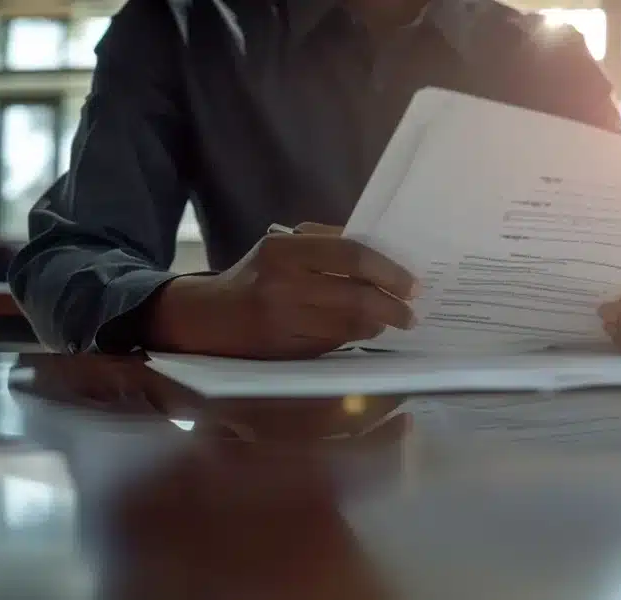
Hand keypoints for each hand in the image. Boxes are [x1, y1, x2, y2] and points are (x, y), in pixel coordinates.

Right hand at [146, 222, 417, 359]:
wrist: (208, 318)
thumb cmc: (255, 277)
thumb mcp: (281, 248)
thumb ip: (325, 245)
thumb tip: (382, 253)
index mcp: (284, 250)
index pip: (351, 255)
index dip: (388, 270)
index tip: (412, 283)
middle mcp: (283, 284)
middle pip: (356, 296)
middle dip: (393, 306)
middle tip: (411, 311)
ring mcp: (283, 320)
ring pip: (349, 325)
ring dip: (377, 324)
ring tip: (390, 320)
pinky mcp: (284, 349)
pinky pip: (334, 344)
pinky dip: (355, 337)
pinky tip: (364, 332)